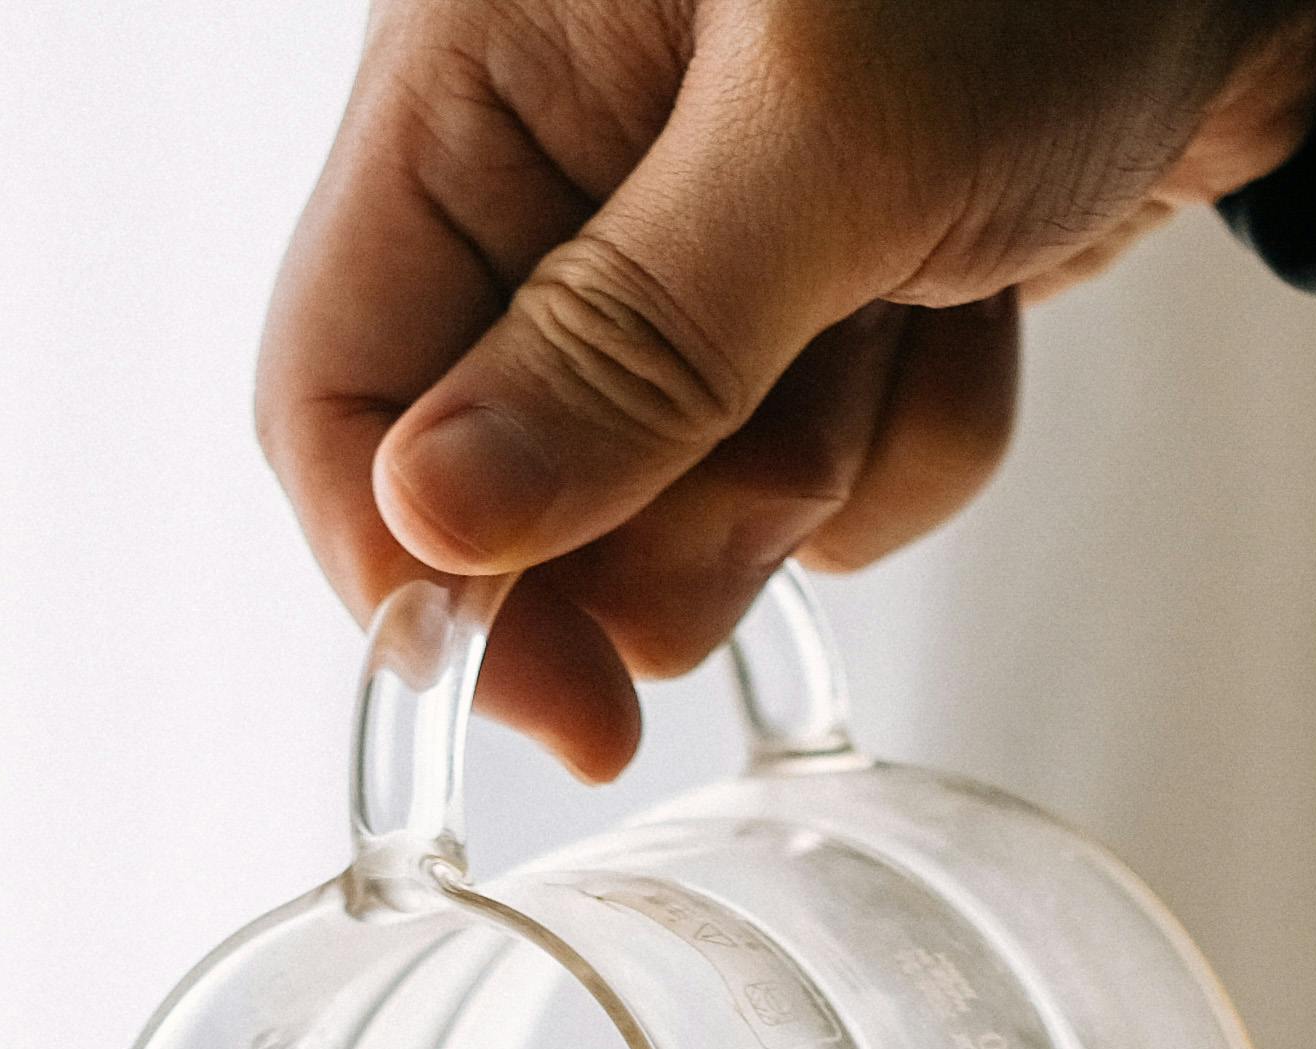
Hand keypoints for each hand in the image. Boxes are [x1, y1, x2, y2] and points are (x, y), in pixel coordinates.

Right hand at [261, 0, 1315, 779]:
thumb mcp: (830, 134)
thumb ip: (630, 341)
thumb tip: (437, 527)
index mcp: (475, 71)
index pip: (338, 389)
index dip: (424, 578)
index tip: (558, 710)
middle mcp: (559, 164)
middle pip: (513, 484)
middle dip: (679, 505)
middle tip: (808, 422)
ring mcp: (696, 241)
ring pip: (687, 505)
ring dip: (827, 459)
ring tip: (919, 298)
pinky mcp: (826, 295)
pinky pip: (827, 477)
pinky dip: (920, 429)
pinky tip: (977, 299)